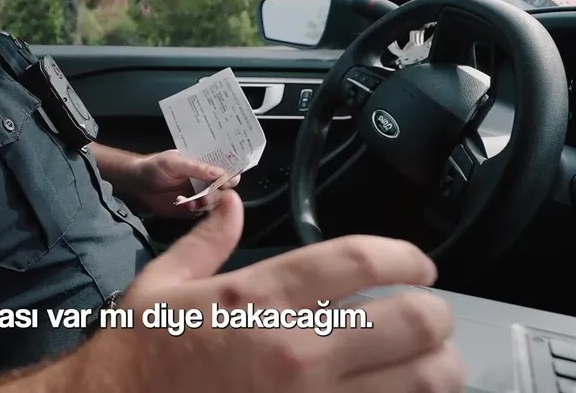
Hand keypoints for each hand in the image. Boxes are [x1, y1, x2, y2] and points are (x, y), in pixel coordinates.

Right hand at [70, 194, 463, 392]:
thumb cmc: (138, 354)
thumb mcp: (161, 284)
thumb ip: (206, 239)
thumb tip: (227, 202)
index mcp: (260, 299)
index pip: (362, 262)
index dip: (406, 256)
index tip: (417, 265)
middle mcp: (297, 351)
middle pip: (414, 323)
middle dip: (434, 315)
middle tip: (428, 316)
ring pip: (423, 383)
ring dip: (437, 369)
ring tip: (428, 362)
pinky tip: (394, 392)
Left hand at [123, 149, 238, 217]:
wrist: (136, 185)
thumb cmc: (154, 167)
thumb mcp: (174, 163)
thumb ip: (197, 168)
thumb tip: (221, 173)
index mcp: (204, 165)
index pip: (226, 168)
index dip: (231, 174)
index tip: (229, 181)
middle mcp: (205, 180)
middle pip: (225, 188)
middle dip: (220, 192)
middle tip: (209, 195)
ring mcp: (200, 196)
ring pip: (215, 202)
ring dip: (208, 203)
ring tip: (195, 202)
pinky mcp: (192, 210)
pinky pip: (203, 213)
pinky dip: (197, 210)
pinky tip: (186, 205)